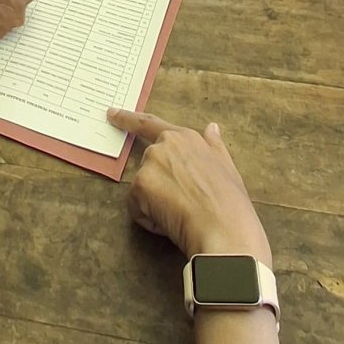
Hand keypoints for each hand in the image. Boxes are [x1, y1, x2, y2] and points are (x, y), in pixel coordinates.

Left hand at [109, 109, 271, 263]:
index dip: (128, 119)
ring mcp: (150, 164)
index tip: (112, 114)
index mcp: (185, 137)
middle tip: (184, 205)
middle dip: (158, 187)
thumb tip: (212, 128)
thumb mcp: (227, 167)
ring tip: (183, 215)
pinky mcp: (140, 186)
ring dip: (156, 204)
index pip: (150, 124)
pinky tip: (172, 223)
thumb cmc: (231, 203)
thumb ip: (214, 147)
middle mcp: (164, 144)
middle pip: (148, 167)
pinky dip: (150, 220)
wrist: (225, 228)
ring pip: (143, 190)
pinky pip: (138, 208)